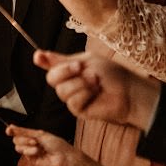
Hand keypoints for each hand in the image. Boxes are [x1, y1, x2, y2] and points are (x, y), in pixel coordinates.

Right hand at [8, 125, 79, 165]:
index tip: (9, 130)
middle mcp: (30, 143)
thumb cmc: (56, 144)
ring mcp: (31, 152)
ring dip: (27, 145)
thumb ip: (24, 131)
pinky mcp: (31, 160)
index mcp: (33, 135)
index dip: (12, 131)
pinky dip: (30, 152)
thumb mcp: (40, 134)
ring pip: (18, 147)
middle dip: (23, 139)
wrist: (64, 157)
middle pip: (16, 139)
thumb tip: (11, 126)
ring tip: (37, 147)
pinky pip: (24, 154)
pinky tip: (38, 152)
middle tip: (34, 140)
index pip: (18, 132)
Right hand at [34, 50, 159, 129]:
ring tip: (95, 82)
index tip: (39, 57)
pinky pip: (72, 101)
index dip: (43, 61)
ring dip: (80, 83)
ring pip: (62, 90)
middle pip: (51, 78)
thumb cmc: (112, 74)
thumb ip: (61, 60)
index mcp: (69, 70)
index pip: (49, 65)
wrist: (129, 91)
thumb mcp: (86, 60)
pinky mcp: (79, 110)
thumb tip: (37, 55)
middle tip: (80, 67)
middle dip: (65, 71)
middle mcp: (68, 83)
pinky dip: (84, 94)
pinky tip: (95, 92)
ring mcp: (73, 97)